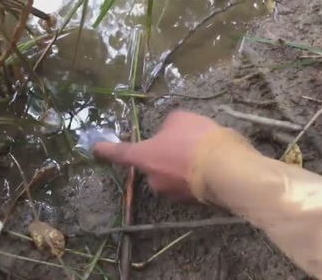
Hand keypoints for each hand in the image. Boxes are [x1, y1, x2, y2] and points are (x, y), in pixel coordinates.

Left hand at [94, 111, 219, 199]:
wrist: (226, 169)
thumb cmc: (197, 139)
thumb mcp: (179, 120)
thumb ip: (167, 127)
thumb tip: (167, 134)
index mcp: (144, 157)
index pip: (119, 153)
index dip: (106, 150)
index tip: (94, 149)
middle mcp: (152, 179)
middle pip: (153, 164)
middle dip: (164, 155)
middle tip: (184, 142)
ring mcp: (171, 193)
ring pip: (171, 174)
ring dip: (181, 165)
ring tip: (203, 153)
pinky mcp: (190, 202)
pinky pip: (187, 184)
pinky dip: (194, 175)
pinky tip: (210, 165)